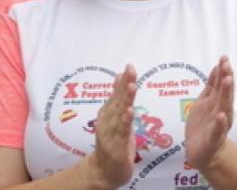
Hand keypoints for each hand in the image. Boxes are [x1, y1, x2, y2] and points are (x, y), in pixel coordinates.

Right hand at [88, 65, 136, 188]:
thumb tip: (121, 76)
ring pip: (120, 113)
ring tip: (131, 86)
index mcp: (108, 112)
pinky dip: (125, 121)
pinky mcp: (116, 145)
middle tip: (130, 70)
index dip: (124, 80)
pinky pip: (122, 131)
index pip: (117, 93)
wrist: (105, 170)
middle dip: (125, 85)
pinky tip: (129, 111)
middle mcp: (107, 120)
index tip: (129, 66)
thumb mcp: (117, 117)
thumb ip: (118, 97)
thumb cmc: (113, 141)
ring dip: (125, 99)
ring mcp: (110, 133)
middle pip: (118, 100)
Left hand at [185, 57, 233, 170]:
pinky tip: (221, 116)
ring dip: (227, 94)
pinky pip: (217, 130)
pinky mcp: (214, 137)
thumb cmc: (204, 125)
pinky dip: (220, 124)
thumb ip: (212, 85)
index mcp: (217, 101)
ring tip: (228, 81)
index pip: (221, 84)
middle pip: (224, 92)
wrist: (202, 152)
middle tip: (227, 65)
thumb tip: (218, 66)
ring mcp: (219, 123)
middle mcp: (221, 110)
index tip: (223, 58)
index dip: (222, 71)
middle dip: (226, 78)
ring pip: (224, 107)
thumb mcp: (206, 101)